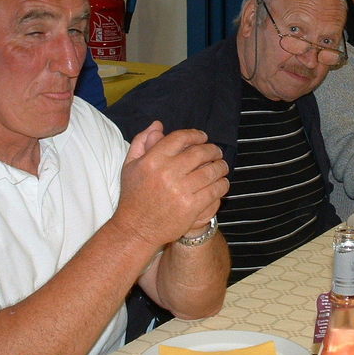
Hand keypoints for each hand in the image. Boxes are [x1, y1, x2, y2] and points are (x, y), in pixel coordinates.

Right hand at [116, 121, 229, 246]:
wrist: (136, 229)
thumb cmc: (134, 196)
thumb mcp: (130, 166)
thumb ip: (142, 142)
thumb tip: (158, 125)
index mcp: (152, 160)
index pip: (180, 138)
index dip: (196, 135)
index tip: (203, 137)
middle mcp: (167, 172)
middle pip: (200, 152)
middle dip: (213, 150)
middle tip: (217, 152)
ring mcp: (181, 190)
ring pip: (211, 170)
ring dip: (221, 166)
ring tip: (222, 166)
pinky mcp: (192, 206)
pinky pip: (215, 190)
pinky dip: (222, 184)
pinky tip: (222, 183)